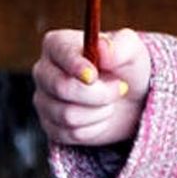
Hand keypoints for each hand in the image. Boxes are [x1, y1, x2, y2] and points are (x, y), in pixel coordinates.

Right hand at [32, 27, 150, 146]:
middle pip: (62, 88)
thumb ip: (121, 45)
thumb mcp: (133, 50)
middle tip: (121, 88)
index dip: (76, 66)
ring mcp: (43, 100)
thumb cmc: (127, 67)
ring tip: (111, 100)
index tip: (93, 75)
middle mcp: (44, 71)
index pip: (59, 53)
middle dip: (99, 93)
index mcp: (58, 44)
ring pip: (68, 114)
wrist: (130, 98)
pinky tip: (101, 114)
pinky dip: (96, 126)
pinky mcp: (50, 126)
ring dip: (100, 110)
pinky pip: (71, 133)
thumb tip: (103, 46)